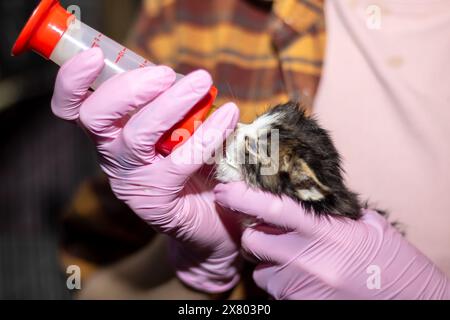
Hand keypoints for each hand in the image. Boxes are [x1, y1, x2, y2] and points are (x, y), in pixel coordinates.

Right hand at [52, 48, 241, 292]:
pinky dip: (208, 133)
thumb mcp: (176, 130)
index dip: (73, 81)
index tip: (95, 55)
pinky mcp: (157, 201)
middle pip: (95, 117)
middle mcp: (113, 157)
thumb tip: (183, 74)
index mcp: (110, 133)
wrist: (213, 221)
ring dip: (171, 104)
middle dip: (128, 88)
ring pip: (137, 136)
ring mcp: (133, 180)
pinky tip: (230, 115)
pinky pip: (181, 161)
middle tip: (166, 72)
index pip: (74, 108)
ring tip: (202, 83)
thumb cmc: (194, 167)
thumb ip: (168, 105)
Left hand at [214, 182, 449, 299]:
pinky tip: (308, 282)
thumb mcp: (365, 226)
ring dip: (271, 265)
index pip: (273, 209)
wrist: (412, 302)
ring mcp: (301, 288)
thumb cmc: (391, 261)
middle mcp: (308, 261)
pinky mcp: (299, 307)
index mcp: (326, 232)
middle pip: (254, 242)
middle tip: (268, 232)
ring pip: (262, 272)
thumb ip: (330, 211)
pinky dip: (284, 284)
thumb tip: (304, 197)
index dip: (243, 197)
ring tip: (300, 263)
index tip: (225, 189)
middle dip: (255, 235)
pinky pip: (276, 292)